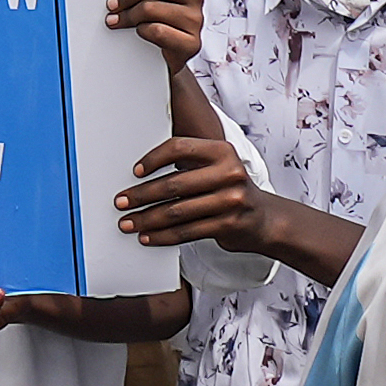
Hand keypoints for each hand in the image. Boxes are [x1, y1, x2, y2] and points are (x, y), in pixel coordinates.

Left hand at [106, 0, 202, 65]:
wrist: (175, 55)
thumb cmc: (163, 21)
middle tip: (112, 4)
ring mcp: (194, 19)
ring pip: (150, 8)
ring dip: (128, 15)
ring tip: (117, 20)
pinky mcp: (191, 42)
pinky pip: (157, 31)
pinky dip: (142, 31)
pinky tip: (139, 31)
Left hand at [117, 121, 265, 249]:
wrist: (264, 219)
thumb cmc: (230, 190)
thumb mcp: (217, 168)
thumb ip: (189, 165)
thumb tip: (141, 174)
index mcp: (222, 152)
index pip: (179, 148)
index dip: (153, 159)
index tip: (135, 172)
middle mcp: (229, 173)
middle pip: (174, 183)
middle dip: (141, 195)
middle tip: (121, 202)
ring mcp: (231, 200)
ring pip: (177, 211)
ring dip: (147, 219)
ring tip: (128, 223)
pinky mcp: (228, 225)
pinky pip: (187, 232)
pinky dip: (163, 236)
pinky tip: (148, 237)